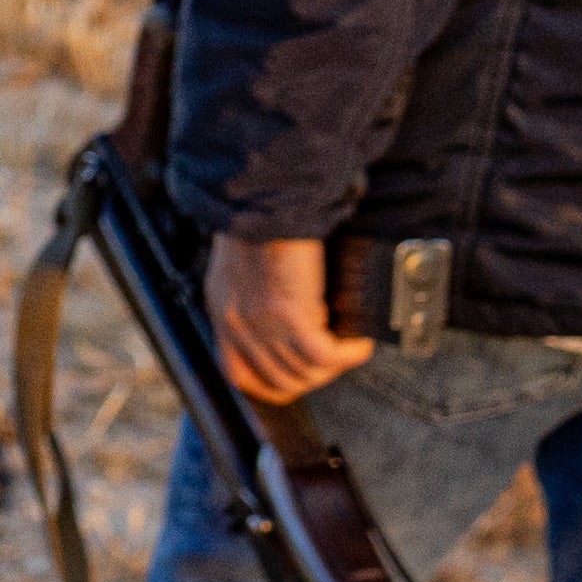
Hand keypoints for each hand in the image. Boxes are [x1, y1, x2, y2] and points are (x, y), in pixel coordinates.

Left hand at [214, 235, 372, 405]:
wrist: (267, 197)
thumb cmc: (262, 219)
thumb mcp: (242, 266)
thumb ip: (254, 296)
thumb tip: (289, 316)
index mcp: (222, 312)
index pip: (238, 374)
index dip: (271, 384)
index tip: (297, 377)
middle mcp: (237, 325)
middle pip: (278, 380)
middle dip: (312, 377)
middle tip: (335, 358)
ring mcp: (261, 325)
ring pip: (304, 373)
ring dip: (334, 367)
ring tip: (350, 348)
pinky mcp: (290, 317)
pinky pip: (325, 356)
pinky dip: (348, 354)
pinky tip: (359, 343)